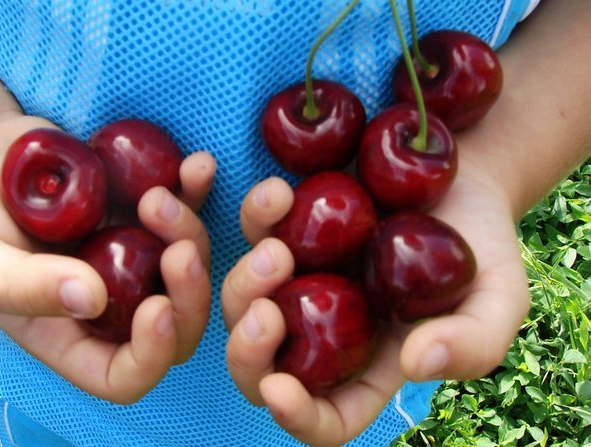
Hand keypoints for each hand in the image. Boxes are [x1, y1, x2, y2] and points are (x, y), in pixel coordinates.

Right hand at [0, 115, 215, 403]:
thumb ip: (19, 286)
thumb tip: (91, 300)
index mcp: (67, 332)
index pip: (124, 375)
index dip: (152, 355)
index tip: (156, 309)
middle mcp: (110, 302)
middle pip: (176, 324)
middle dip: (191, 295)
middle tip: (179, 250)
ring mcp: (132, 257)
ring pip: (190, 267)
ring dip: (191, 234)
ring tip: (159, 196)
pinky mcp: (143, 213)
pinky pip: (187, 210)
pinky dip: (198, 191)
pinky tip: (197, 166)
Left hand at [221, 153, 528, 445]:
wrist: (459, 176)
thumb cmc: (481, 245)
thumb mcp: (499, 299)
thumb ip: (473, 343)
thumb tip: (416, 365)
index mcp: (372, 363)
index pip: (326, 417)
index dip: (297, 416)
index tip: (279, 390)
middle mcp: (326, 330)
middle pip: (264, 368)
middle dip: (248, 354)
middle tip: (265, 314)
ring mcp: (302, 279)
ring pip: (243, 305)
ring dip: (244, 286)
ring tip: (276, 250)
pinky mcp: (290, 230)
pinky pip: (254, 233)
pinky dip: (255, 218)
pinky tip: (276, 194)